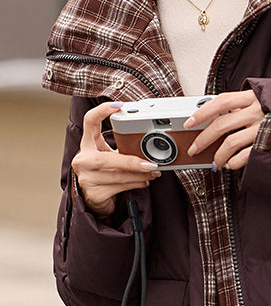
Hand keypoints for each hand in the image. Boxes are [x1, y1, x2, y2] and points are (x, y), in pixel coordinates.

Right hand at [72, 102, 160, 217]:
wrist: (95, 199)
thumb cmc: (105, 173)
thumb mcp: (110, 157)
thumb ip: (123, 149)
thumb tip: (151, 147)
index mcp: (87, 145)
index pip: (89, 122)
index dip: (101, 111)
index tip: (118, 106)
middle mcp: (83, 160)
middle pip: (106, 159)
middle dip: (131, 162)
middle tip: (151, 164)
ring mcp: (86, 178)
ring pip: (116, 176)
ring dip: (140, 175)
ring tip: (153, 172)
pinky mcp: (94, 194)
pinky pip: (119, 187)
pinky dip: (136, 184)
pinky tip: (144, 181)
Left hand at [184, 90, 265, 170]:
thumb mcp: (263, 99)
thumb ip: (242, 104)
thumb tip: (217, 114)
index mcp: (252, 98)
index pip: (221, 101)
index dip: (202, 112)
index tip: (188, 123)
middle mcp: (256, 112)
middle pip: (221, 124)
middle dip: (203, 140)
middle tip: (193, 149)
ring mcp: (262, 129)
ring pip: (231, 142)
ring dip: (218, 156)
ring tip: (214, 162)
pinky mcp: (269, 145)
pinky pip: (246, 156)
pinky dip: (234, 162)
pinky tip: (230, 164)